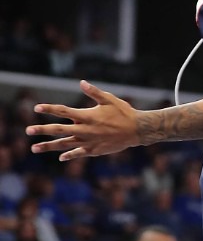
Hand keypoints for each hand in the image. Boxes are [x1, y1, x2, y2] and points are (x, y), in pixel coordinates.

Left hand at [26, 81, 141, 160]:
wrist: (137, 130)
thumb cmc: (124, 112)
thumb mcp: (110, 99)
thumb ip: (94, 92)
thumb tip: (81, 82)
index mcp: (88, 115)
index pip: (64, 111)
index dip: (50, 108)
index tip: (37, 107)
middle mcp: (85, 129)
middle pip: (59, 130)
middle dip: (42, 130)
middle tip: (28, 130)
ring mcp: (88, 141)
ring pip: (64, 144)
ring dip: (48, 146)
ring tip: (34, 148)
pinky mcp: (94, 150)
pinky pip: (78, 153)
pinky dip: (69, 155)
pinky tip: (60, 157)